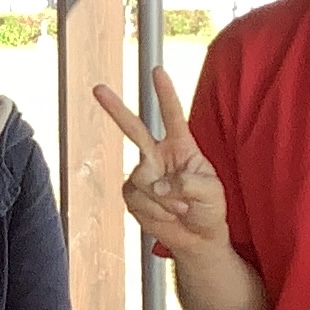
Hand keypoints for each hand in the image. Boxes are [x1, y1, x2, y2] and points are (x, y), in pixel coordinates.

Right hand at [94, 70, 228, 255]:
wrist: (196, 237)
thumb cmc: (208, 207)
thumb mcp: (211, 191)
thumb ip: (187, 183)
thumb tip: (157, 184)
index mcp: (181, 146)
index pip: (172, 116)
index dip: (165, 94)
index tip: (157, 71)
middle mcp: (158, 155)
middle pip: (134, 128)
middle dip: (115, 108)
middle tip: (98, 88)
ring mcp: (142, 174)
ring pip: (144, 180)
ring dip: (165, 200)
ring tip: (180, 209)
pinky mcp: (132, 195)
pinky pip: (138, 199)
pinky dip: (156, 211)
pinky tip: (167, 215)